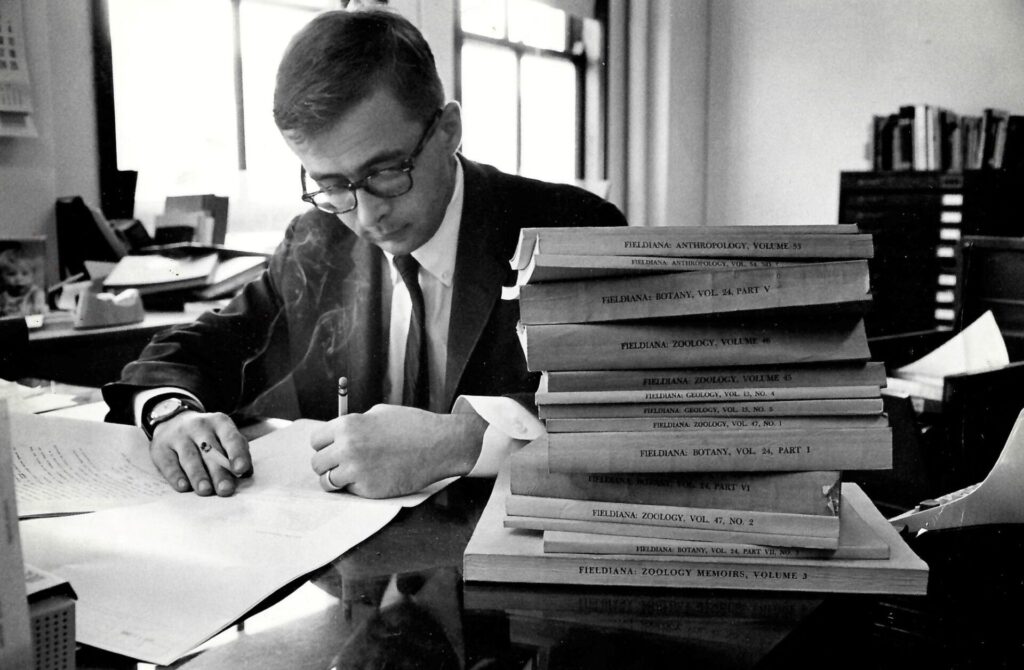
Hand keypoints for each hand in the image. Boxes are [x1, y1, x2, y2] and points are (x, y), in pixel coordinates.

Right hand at [150, 411, 252, 495]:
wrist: (173, 421)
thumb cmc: (207, 437)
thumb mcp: (224, 437)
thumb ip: (237, 452)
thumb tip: (246, 473)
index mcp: (220, 423)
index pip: (231, 438)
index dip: (237, 454)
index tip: (241, 469)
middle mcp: (199, 426)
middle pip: (210, 451)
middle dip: (219, 472)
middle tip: (225, 489)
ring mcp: (178, 436)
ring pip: (190, 458)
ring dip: (198, 476)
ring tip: (205, 491)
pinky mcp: (161, 448)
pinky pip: (169, 463)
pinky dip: (176, 476)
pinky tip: (183, 486)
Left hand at [309, 404, 487, 497]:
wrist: (439, 445)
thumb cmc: (411, 425)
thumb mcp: (378, 414)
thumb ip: (355, 425)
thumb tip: (337, 436)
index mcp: (347, 426)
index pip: (316, 441)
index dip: (325, 445)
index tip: (333, 448)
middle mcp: (347, 448)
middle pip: (317, 464)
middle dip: (328, 464)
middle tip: (343, 464)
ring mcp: (357, 471)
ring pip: (328, 482)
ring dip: (338, 479)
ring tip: (354, 474)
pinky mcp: (368, 490)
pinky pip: (350, 491)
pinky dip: (358, 487)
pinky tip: (375, 477)